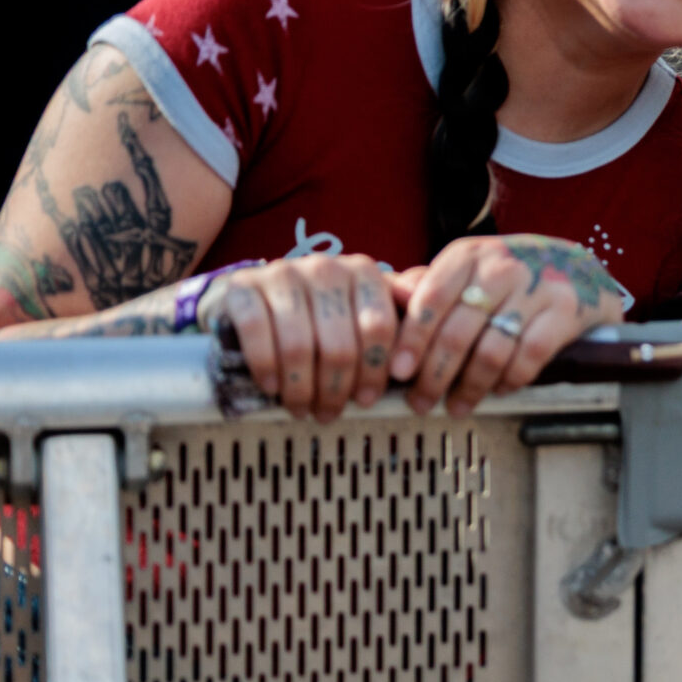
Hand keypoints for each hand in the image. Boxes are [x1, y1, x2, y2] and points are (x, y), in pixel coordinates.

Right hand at [203, 253, 401, 422]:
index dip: (374, 371)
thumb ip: (398, 313)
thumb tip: (437, 320)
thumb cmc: (317, 309)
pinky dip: (266, 368)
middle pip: (339, 344)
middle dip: (335, 389)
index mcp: (363, 271)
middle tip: (329, 414)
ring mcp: (282, 274)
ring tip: (302, 409)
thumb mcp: (360, 307)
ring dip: (301, 388)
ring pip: (299, 346)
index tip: (367, 400)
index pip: (379, 328)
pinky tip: (272, 388)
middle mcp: (326, 267)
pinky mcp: (243, 288)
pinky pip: (258, 336)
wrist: (254, 293)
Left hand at [384, 234, 623, 415]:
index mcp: (469, 255)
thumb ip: (430, 286)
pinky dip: (509, 381)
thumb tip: (390, 303)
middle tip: (420, 402)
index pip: (430, 299)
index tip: (397, 372)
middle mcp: (502, 267)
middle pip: (457, 333)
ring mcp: (538, 287)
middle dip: (433, 377)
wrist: (579, 268)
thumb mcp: (469, 270)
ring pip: (491, 351)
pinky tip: (499, 390)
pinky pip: (529, 358)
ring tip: (456, 406)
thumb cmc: (509, 277)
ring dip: (469, 388)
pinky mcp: (567, 310)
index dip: (412, 340)